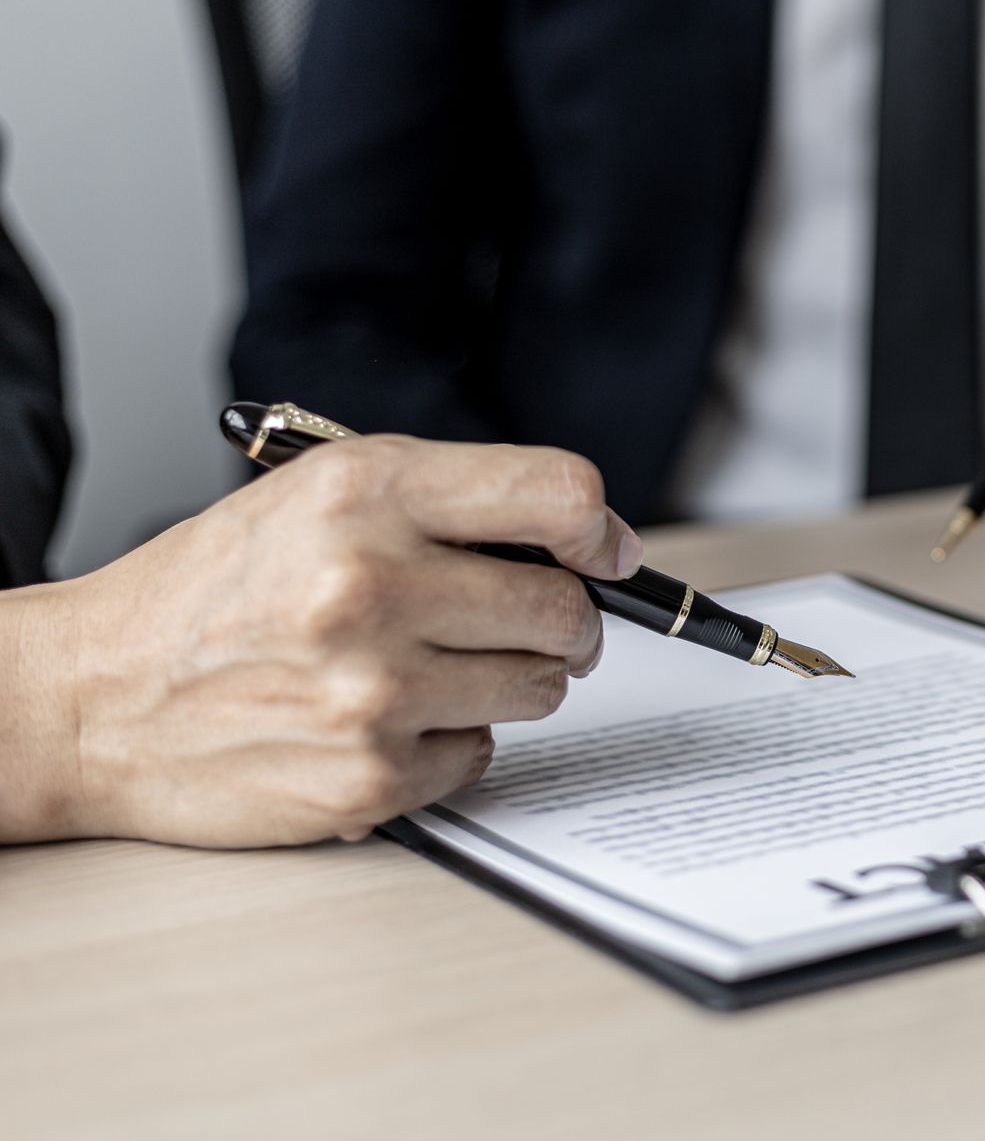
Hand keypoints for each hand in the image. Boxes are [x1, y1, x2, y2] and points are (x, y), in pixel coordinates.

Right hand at [4, 437, 642, 847]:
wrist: (94, 698)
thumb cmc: (215, 591)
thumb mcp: (318, 495)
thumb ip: (453, 499)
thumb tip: (591, 541)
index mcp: (365, 494)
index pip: (559, 495)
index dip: (598, 530)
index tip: (601, 552)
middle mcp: (370, 585)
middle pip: (564, 609)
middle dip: (561, 621)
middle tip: (521, 624)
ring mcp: (373, 692)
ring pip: (539, 689)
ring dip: (507, 681)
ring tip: (429, 667)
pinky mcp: (370, 780)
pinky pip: (482, 755)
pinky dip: (450, 741)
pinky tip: (383, 721)